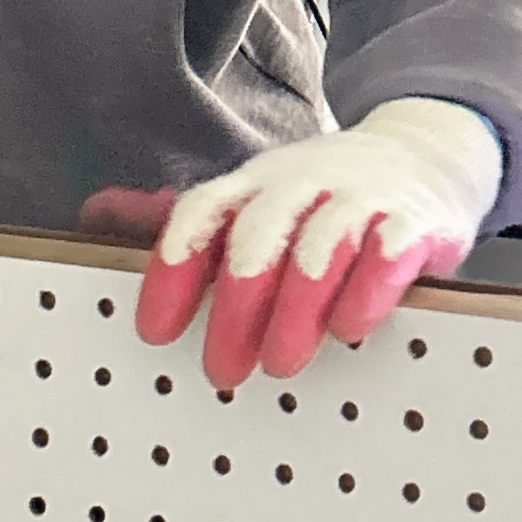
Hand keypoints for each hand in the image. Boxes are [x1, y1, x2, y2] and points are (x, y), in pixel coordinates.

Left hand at [89, 97, 503, 386]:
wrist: (428, 151)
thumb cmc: (326, 193)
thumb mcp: (257, 195)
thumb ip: (190, 220)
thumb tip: (93, 212)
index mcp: (256, 183)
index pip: (203, 213)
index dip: (173, 268)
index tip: (153, 331)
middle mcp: (304, 183)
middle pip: (259, 235)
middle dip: (236, 305)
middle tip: (222, 371)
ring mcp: (362, 197)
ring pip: (321, 244)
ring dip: (297, 305)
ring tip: (281, 364)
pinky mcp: (416, 220)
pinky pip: (390, 248)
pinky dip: (369, 286)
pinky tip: (352, 325)